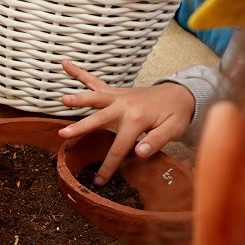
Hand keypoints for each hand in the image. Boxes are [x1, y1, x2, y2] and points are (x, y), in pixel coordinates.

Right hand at [58, 60, 194, 183]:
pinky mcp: (116, 92)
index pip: (119, 147)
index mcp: (137, 119)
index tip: (99, 180)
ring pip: (95, 98)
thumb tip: (139, 153)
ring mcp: (118, 97)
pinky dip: (79, 73)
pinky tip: (65, 64)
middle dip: (81, 127)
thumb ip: (156, 141)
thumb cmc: (177, 115)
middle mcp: (124, 106)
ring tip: (63, 99)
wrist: (180, 93)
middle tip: (64, 134)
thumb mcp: (174, 130)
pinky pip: (95, 82)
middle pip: (99, 119)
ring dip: (79, 99)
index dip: (108, 166)